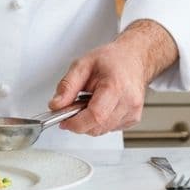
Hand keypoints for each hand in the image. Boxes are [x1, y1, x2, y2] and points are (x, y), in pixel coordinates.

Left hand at [48, 20, 177, 136]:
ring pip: (102, 131)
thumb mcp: (82, 65)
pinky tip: (101, 105)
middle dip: (79, 122)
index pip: (95, 116)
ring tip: (89, 101)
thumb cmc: (111, 59)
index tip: (64, 120)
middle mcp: (128, 102)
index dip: (76, 123)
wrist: (133, 58)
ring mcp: (133, 112)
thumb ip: (67, 86)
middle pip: (97, 127)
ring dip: (89, 121)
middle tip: (74, 105)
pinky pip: (109, 129)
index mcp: (115, 86)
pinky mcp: (133, 119)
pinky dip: (100, 121)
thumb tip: (56, 105)